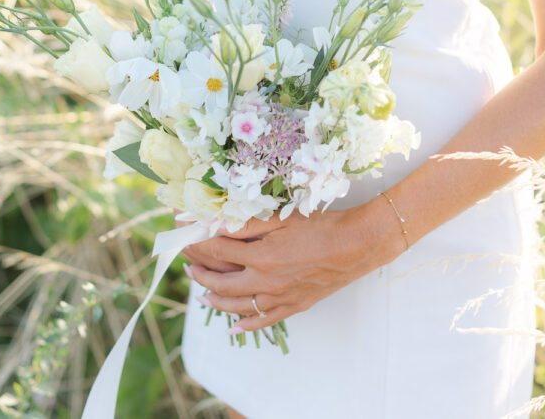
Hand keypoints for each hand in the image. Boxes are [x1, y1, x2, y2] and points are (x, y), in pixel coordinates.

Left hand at [185, 198, 401, 331]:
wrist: (356, 246)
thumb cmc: (321, 226)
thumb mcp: (282, 218)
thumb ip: (247, 224)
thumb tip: (218, 224)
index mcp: (261, 257)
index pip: (219, 250)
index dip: (200, 242)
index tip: (188, 236)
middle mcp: (266, 282)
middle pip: (222, 283)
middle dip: (201, 274)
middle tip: (189, 267)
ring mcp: (279, 298)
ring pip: (238, 306)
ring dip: (216, 300)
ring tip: (203, 294)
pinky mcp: (293, 306)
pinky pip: (263, 320)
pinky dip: (246, 324)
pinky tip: (235, 325)